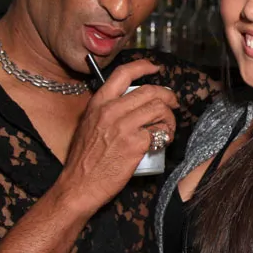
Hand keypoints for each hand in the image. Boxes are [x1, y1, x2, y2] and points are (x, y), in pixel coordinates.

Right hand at [56, 60, 178, 214]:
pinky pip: (161, 132)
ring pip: (159, 109)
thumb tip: (127, 104)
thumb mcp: (87, 125)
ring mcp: (124, 126)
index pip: (123, 73)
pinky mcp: (136, 144)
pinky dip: (167, 135)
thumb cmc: (83, 160)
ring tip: (168, 128)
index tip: (155, 68)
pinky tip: (164, 141)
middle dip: (168, 96)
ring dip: (170, 118)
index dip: (143, 67)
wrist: (79, 185)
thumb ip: (104, 111)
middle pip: (150, 91)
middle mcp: (111, 110)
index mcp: (98, 103)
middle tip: (173, 103)